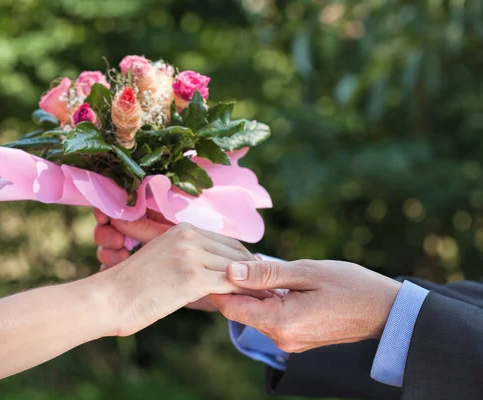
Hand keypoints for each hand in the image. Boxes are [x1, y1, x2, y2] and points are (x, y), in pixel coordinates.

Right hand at [93, 209, 254, 310]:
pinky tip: (254, 305)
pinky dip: (246, 295)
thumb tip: (213, 272)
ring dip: (255, 284)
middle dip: (254, 270)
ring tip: (269, 297)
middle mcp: (189, 236)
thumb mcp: (161, 259)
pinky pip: (230, 285)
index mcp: (182, 229)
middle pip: (236, 252)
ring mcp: (191, 255)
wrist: (108, 298)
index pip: (226, 241)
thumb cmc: (131, 285)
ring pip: (237, 268)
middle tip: (269, 287)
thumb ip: (188, 258)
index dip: (243, 258)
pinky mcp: (192, 277)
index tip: (256, 274)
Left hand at [210, 260, 400, 352]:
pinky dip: (267, 300)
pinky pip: (271, 318)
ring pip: (256, 314)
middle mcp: (281, 338)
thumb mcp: (307, 271)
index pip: (232, 308)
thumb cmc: (351, 286)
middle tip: (237, 258)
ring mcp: (289, 341)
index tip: (214, 264)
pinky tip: (274, 282)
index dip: (218, 286)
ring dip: (253, 292)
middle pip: (241, 311)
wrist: (385, 311)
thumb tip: (231, 271)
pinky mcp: (296, 338)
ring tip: (258, 266)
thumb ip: (266, 273)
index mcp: (281, 322)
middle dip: (235, 286)